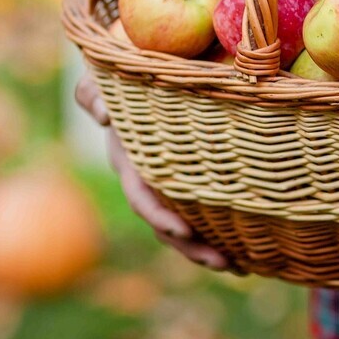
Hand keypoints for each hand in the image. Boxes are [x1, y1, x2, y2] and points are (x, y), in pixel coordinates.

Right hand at [74, 74, 229, 268]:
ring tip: (239, 268)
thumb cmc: (121, 73)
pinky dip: (218, 234)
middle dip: (192, 246)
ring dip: (206, 251)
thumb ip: (93, 94)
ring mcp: (164, 182)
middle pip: (165, 223)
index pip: (141, 195)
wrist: (137, 70)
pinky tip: (245, 251)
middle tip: (224, 263)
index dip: (159, 216)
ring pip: (182, 227)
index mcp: (128, 158)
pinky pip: (198, 213)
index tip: (183, 231)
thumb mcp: (101, 80)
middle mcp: (145, 177)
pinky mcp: (185, 179)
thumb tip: (103, 116)